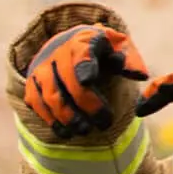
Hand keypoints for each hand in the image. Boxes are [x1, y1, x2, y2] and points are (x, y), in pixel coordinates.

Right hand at [23, 25, 148, 137]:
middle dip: (86, 105)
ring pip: (51, 98)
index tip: (89, 80)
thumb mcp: (117, 46)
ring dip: (69, 118)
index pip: (81, 54)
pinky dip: (52, 121)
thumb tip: (140, 75)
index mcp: (81, 41)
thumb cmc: (98, 50)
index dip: (84, 67)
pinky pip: (38, 106)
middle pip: (68, 83)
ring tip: (85, 131)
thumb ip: (130, 59)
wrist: (63, 47)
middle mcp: (56, 55)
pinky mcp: (31, 86)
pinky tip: (67, 133)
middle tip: (104, 123)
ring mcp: (40, 71)